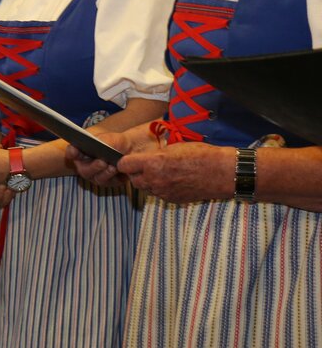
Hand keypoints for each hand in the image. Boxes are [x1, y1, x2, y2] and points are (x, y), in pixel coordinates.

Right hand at [67, 124, 157, 187]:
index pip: (72, 152)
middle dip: (93, 167)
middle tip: (102, 162)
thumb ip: (101, 140)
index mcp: (81, 152)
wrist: (129, 150)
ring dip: (105, 173)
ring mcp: (96, 176)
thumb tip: (97, 144)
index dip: (71, 152)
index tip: (74, 150)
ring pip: (97, 178)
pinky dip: (115, 177)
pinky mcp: (109, 182)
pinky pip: (110, 183)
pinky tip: (119, 171)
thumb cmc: (114, 142)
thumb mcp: (109, 138)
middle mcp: (86, 166)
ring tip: (113, 167)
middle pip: (84, 170)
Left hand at [117, 141, 233, 202]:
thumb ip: (155, 155)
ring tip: (162, 173)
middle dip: (136, 173)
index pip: (123, 165)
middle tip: (146, 166)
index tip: (130, 160)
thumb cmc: (200, 154)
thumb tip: (145, 158)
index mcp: (153, 163)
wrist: (222, 172)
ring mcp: (163, 192)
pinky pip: (159, 195)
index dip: (125, 162)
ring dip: (148, 181)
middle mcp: (155, 179)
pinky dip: (161, 188)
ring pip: (146, 188)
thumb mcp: (174, 147)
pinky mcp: (172, 200)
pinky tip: (172, 181)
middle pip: (133, 179)